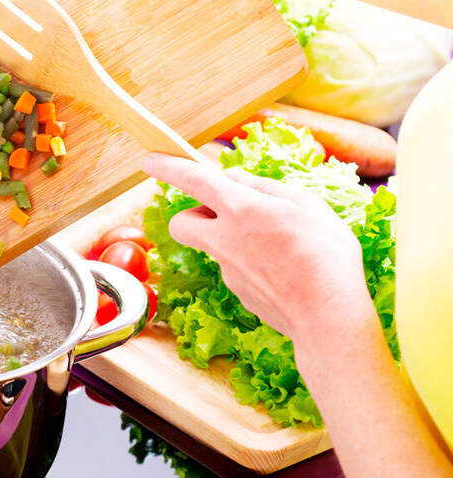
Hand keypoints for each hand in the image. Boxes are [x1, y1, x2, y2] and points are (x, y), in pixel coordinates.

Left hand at [140, 152, 375, 348]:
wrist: (326, 317)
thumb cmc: (325, 254)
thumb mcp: (304, 204)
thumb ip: (263, 187)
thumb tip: (234, 179)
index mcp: (240, 209)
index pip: (193, 180)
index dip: (168, 166)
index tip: (149, 160)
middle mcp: (223, 240)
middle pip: (181, 222)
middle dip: (193, 213)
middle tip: (225, 211)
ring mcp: (227, 270)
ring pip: (213, 246)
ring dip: (231, 237)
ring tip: (277, 241)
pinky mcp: (238, 293)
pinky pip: (236, 269)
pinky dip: (251, 262)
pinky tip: (284, 267)